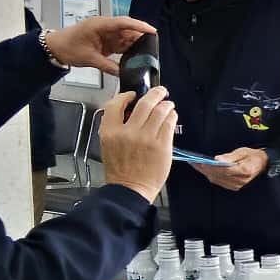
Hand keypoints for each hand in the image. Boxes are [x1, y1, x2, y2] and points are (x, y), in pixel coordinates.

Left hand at [46, 16, 154, 74]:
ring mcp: (106, 33)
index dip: (139, 26)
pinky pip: (121, 43)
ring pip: (126, 37)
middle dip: (140, 37)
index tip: (152, 31)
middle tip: (153, 46)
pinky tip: (134, 56)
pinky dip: (128, 49)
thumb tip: (122, 73)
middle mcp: (105, 27)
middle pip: (128, 29)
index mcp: (100, 25)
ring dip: (135, 44)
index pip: (124, 23)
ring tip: (145, 53)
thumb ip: (108, 66)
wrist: (54, 48)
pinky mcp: (106, 40)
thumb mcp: (89, 58)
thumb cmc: (66, 46)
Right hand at [99, 86, 175, 202]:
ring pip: (160, 111)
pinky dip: (171, 115)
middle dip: (155, 93)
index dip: (126, 96)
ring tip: (168, 104)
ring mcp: (146, 138)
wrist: (130, 188)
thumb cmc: (120, 169)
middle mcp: (128, 132)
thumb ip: (116, 127)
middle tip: (160, 91)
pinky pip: (169, 123)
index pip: (115, 104)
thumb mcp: (108, 144)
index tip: (132, 95)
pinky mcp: (162, 145)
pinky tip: (171, 115)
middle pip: (144, 104)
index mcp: (110, 132)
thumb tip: (130, 111)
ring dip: (166, 104)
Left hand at [198, 147, 268, 190]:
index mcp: (245, 170)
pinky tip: (204, 170)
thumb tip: (217, 160)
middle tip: (193, 161)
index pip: (224, 169)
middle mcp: (241, 180)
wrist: (262, 164)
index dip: (211, 166)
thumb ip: (230, 157)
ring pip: (216, 179)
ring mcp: (237, 185)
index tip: (200, 161)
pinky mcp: (233, 186)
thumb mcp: (243, 152)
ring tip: (195, 164)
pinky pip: (218, 181)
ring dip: (205, 172)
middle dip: (204, 168)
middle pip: (218, 175)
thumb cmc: (252, 156)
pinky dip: (209, 175)